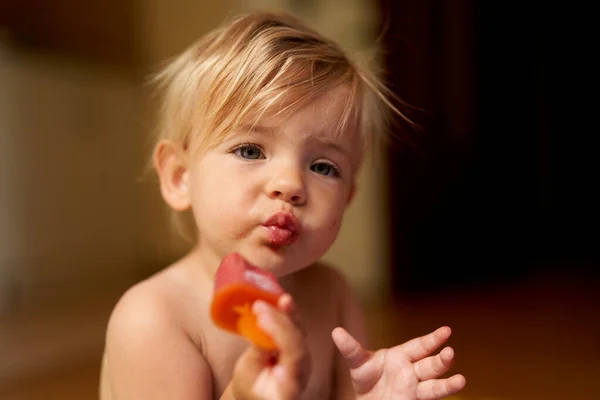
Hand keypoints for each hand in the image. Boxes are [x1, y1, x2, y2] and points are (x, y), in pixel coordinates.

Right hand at [231, 294, 310, 399]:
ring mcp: (304, 358)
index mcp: (289, 385)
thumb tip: (261, 331)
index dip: (281, 336)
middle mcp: (303, 371)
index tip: (262, 321)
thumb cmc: (250, 386)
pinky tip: (284, 300)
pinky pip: (297, 328)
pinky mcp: (300, 346)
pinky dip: (290, 314)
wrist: (257, 392)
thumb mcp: (247, 373)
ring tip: (274, 299)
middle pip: (296, 342)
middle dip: (279, 321)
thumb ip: (258, 353)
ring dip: (287, 314)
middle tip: (260, 307)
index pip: (292, 357)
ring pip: (299, 332)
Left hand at [332, 326, 465, 399]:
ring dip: (447, 384)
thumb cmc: (367, 378)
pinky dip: (442, 392)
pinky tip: (455, 387)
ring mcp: (416, 388)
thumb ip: (350, 349)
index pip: (420, 346)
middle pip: (430, 365)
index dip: (433, 339)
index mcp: (403, 355)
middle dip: (441, 360)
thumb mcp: (357, 363)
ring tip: (461, 381)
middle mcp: (413, 371)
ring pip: (434, 385)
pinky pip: (429, 398)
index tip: (446, 330)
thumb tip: (335, 331)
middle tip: (450, 352)